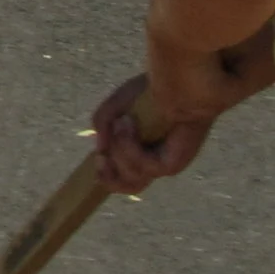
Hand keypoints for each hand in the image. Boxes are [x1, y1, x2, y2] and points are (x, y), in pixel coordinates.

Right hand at [91, 60, 219, 195]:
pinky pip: (143, 167)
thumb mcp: (116, 107)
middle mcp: (154, 161)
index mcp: (141, 150)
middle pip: (129, 187)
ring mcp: (163, 164)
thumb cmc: (149, 93)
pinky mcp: (171, 164)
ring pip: (132, 179)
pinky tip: (129, 122)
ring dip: (119, 151)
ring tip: (122, 122)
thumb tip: (100, 149)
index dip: (106, 173)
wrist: (176, 86)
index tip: (98, 156)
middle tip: (102, 158)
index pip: (123, 176)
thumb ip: (102, 125)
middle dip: (109, 177)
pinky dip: (130, 145)